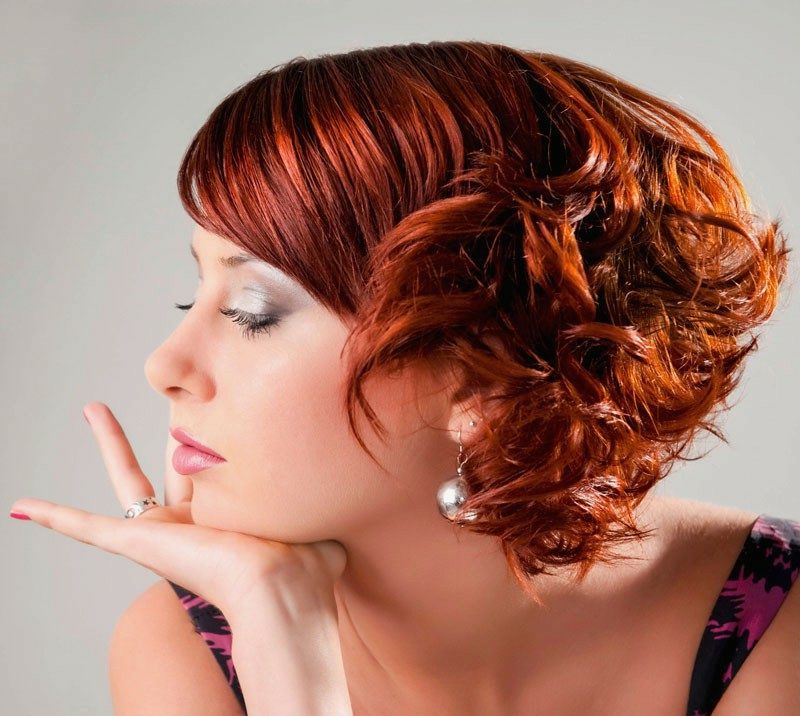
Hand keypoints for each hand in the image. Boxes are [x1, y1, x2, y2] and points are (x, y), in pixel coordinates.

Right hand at [8, 401, 347, 620]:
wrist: (279, 584)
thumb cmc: (303, 560)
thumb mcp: (311, 513)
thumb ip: (319, 494)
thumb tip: (340, 479)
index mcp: (230, 514)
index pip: (215, 469)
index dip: (216, 440)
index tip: (220, 410)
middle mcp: (193, 519)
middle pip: (164, 464)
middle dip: (162, 431)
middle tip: (156, 403)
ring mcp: (162, 530)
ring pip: (124, 477)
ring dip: (107, 443)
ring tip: (91, 408)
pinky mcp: (137, 541)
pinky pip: (86, 528)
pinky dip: (53, 518)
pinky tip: (24, 507)